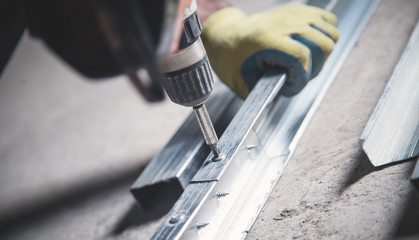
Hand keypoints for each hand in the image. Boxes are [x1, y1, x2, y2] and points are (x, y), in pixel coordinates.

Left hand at [201, 3, 338, 97]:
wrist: (227, 35)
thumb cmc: (233, 60)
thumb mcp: (242, 84)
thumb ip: (263, 95)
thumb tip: (282, 101)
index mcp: (267, 40)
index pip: (301, 58)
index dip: (301, 79)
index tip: (290, 86)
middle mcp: (283, 24)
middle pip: (322, 46)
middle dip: (315, 68)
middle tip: (299, 75)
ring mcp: (293, 14)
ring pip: (330, 34)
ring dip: (323, 53)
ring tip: (307, 61)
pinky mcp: (298, 10)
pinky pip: (329, 20)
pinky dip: (327, 34)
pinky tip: (312, 44)